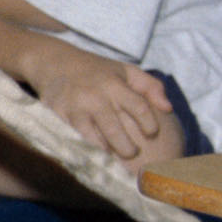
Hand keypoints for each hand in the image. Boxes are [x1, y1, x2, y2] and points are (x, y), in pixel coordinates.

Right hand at [24, 31, 178, 162]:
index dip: (149, 124)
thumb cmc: (97, 70)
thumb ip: (151, 87)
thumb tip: (168, 109)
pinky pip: (71, 138)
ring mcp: (73, 107)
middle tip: (132, 154)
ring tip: (112, 159)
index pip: (138, 107)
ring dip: (104, 152)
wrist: (53, 62)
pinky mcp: (56, 115)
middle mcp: (94, 96)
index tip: (152, 133)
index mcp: (114, 85)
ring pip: (90, 137)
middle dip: (126, 147)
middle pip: (114, 129)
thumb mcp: (126, 70)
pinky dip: (82, 148)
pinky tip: (90, 155)